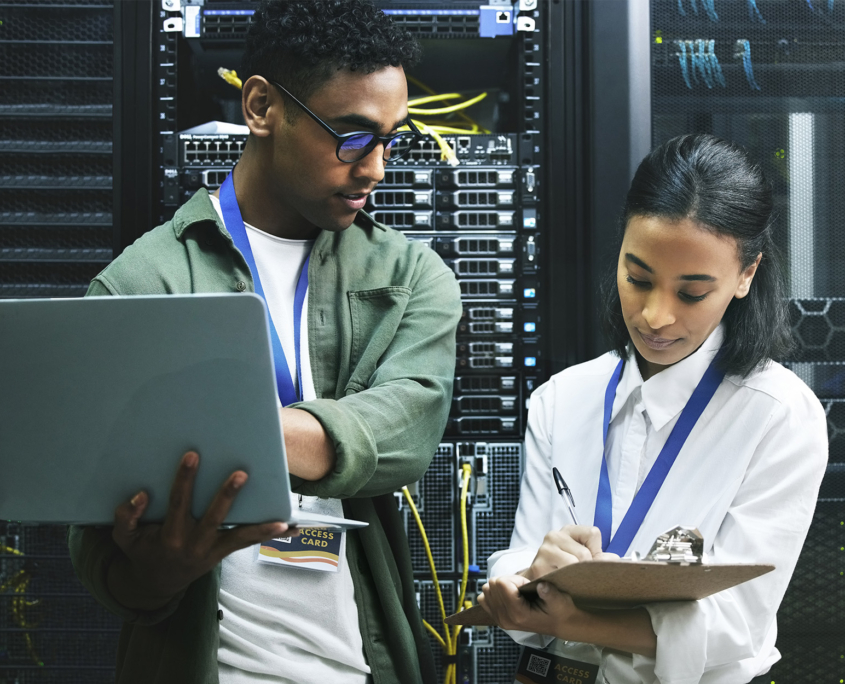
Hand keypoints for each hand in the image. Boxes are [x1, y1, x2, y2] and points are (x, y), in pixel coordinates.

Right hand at [109, 450, 297, 609]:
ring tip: (283, 520)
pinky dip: (270, 535)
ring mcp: (212, 550)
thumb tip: (141, 495)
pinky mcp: (224, 553)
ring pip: (240, 536)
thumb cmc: (143, 551)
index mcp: (171, 536)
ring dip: (261, 528)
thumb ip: (127, 517)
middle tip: (241, 474)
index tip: (192, 456)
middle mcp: (194, 544)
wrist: (157, 582)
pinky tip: (294, 528)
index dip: (185, 480)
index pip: (179, 502)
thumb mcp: (125, 539)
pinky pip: (248, 543)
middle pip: (214, 517)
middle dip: (227, 495)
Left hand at [478, 575, 580, 635]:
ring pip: (486, 590)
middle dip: (508, 581)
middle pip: (492, 585)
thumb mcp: (560, 601)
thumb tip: (541, 585)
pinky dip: (494, 593)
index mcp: (518, 614)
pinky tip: (508, 596)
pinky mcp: (498, 618)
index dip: (516, 579)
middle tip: (523, 589)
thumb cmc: (560, 611)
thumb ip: (550, 593)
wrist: (560, 624)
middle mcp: (505, 619)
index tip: (528, 586)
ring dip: (500, 586)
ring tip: (517, 592)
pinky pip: (484, 599)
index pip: (501, 583)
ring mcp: (500, 619)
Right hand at [524, 525, 616, 579]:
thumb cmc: (564, 569)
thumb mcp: (584, 558)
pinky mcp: (538, 567)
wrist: (539, 584)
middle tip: (581, 576)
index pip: (593, 533)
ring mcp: (545, 550)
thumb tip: (615, 560)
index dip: (596, 551)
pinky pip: (562, 575)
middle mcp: (554, 535)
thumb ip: (599, 558)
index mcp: (568, 531)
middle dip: (587, 568)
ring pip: (574, 563)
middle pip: (585, 553)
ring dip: (577, 576)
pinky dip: (567, 582)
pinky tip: (563, 583)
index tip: (589, 561)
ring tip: (571, 579)